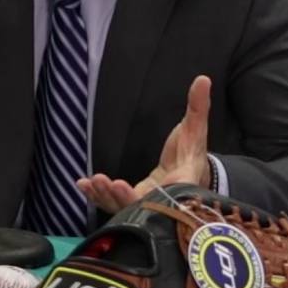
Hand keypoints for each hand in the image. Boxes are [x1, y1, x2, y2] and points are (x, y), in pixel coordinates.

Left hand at [76, 75, 211, 213]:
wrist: (187, 172)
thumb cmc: (191, 149)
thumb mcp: (196, 127)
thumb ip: (198, 107)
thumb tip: (203, 79)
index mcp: (184, 180)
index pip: (175, 190)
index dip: (162, 191)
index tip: (148, 185)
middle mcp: (165, 197)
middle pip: (145, 206)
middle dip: (125, 197)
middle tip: (108, 183)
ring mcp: (147, 202)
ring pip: (126, 208)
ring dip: (107, 197)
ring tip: (93, 182)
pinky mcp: (133, 202)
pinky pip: (114, 203)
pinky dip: (98, 197)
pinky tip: (83, 185)